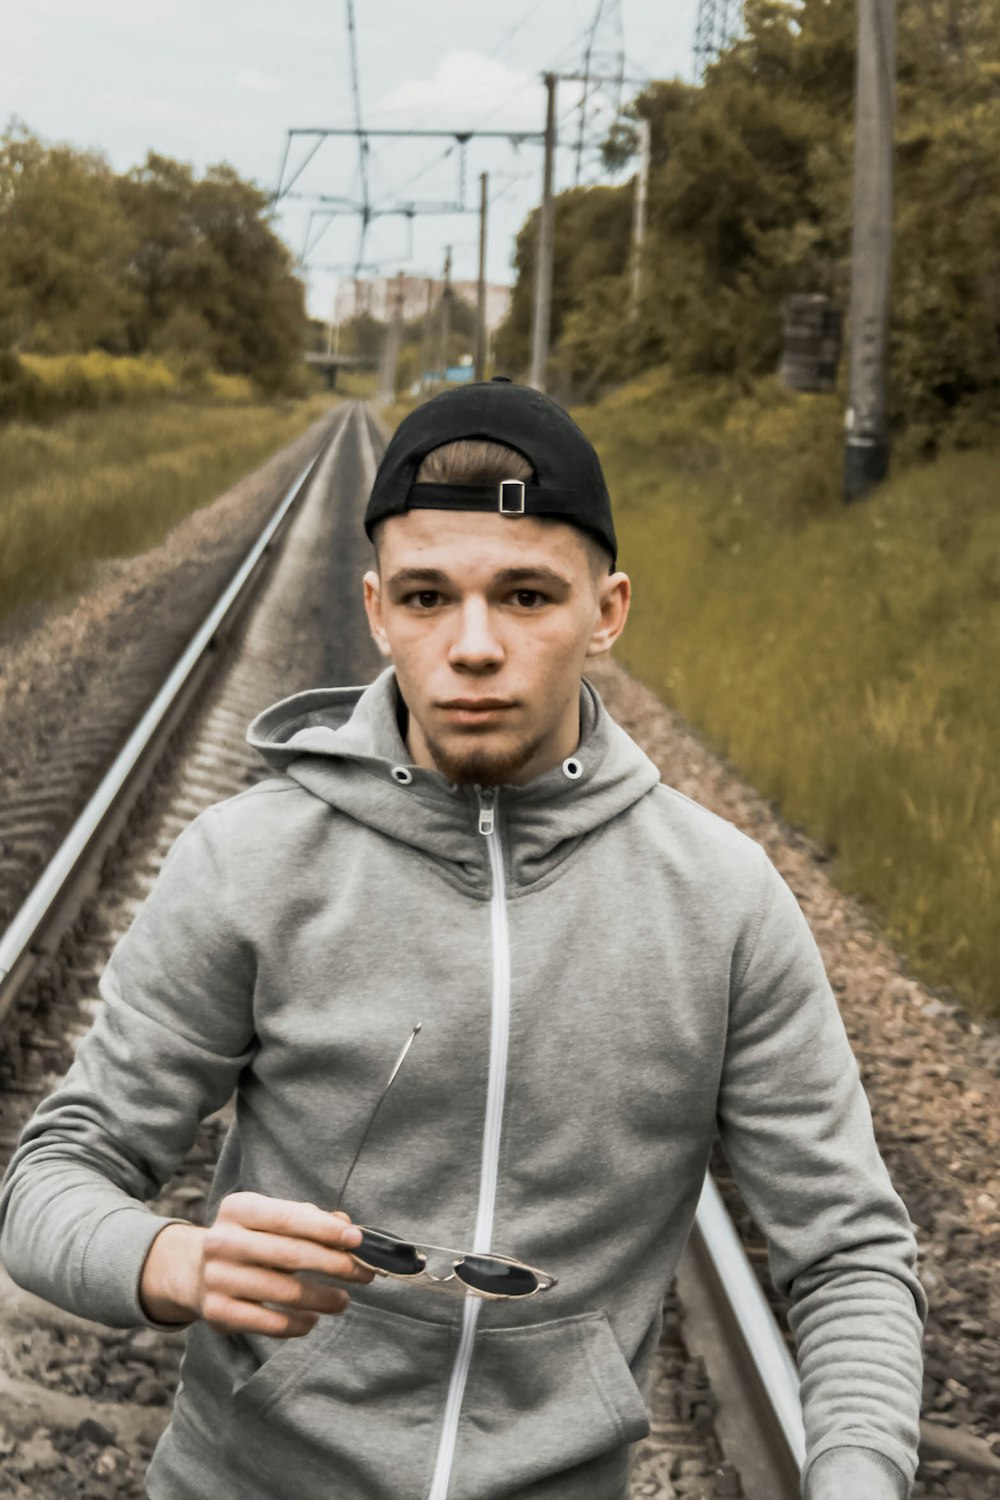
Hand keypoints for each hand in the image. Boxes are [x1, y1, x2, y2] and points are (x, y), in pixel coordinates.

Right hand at [139, 1192, 374, 1336]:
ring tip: (344, 1300)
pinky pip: (269, 1323)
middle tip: (364, 1273)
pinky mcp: (218, 1313)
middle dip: (334, 1265)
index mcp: (239, 1208)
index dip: (326, 1230)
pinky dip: (298, 1324)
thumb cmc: (251, 1240)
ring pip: (284, 1292)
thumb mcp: (272, 1219)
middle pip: (290, 1255)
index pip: (289, 1218)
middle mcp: (222, 1241)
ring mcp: (217, 1278)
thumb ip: (310, 1220)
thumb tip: (348, 1228)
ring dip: (323, 1298)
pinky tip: (313, 1319)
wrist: (195, 1271)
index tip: (358, 1241)